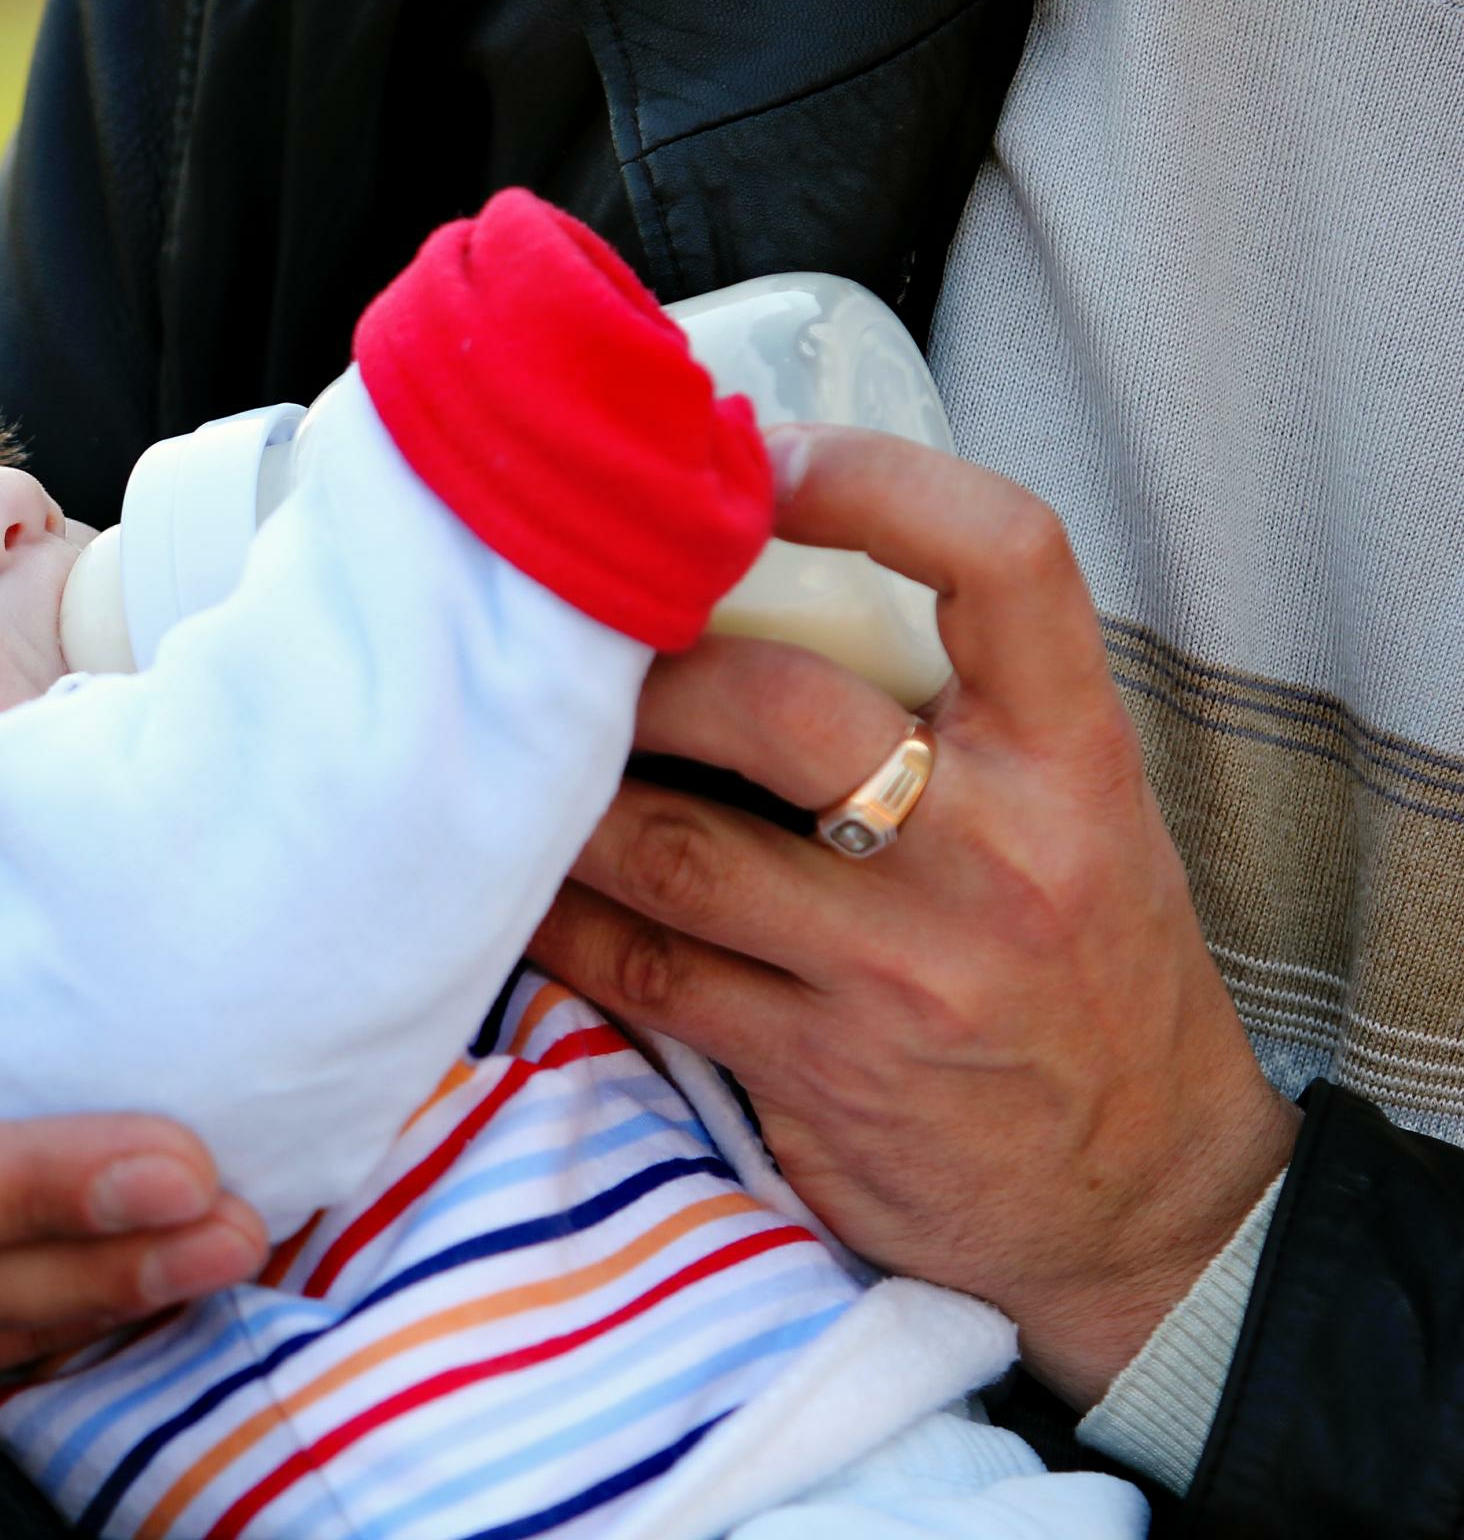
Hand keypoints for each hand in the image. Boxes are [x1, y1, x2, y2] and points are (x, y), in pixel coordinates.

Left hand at [530, 425, 1297, 1404]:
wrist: (1136, 1196)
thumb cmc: (1077, 963)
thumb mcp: (1076, 808)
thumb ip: (952, 701)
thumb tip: (739, 567)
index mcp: (1071, 758)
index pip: (1003, 558)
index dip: (872, 477)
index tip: (759, 452)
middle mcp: (995, 856)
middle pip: (775, 705)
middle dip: (649, 670)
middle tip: (579, 647)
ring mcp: (901, 972)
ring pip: (670, 843)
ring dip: (567, 796)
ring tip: (512, 754)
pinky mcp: (816, 1070)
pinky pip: (637, 967)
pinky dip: (559, 915)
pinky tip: (522, 879)